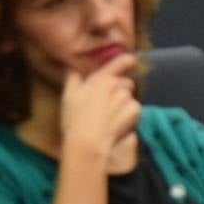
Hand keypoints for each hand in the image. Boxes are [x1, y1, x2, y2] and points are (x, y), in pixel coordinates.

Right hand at [58, 54, 141, 172]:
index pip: (119, 63)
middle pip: (127, 83)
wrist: (87, 142)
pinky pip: (135, 110)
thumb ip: (72, 79)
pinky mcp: (134, 111)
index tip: (131, 61)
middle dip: (121, 91)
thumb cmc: (75, 119)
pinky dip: (130, 116)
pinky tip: (118, 124)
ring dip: (125, 104)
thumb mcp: (68, 96)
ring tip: (111, 117)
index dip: (126, 61)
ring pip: (131, 98)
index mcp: (101, 79)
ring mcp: (127, 98)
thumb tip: (72, 69)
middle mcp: (117, 85)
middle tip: (109, 104)